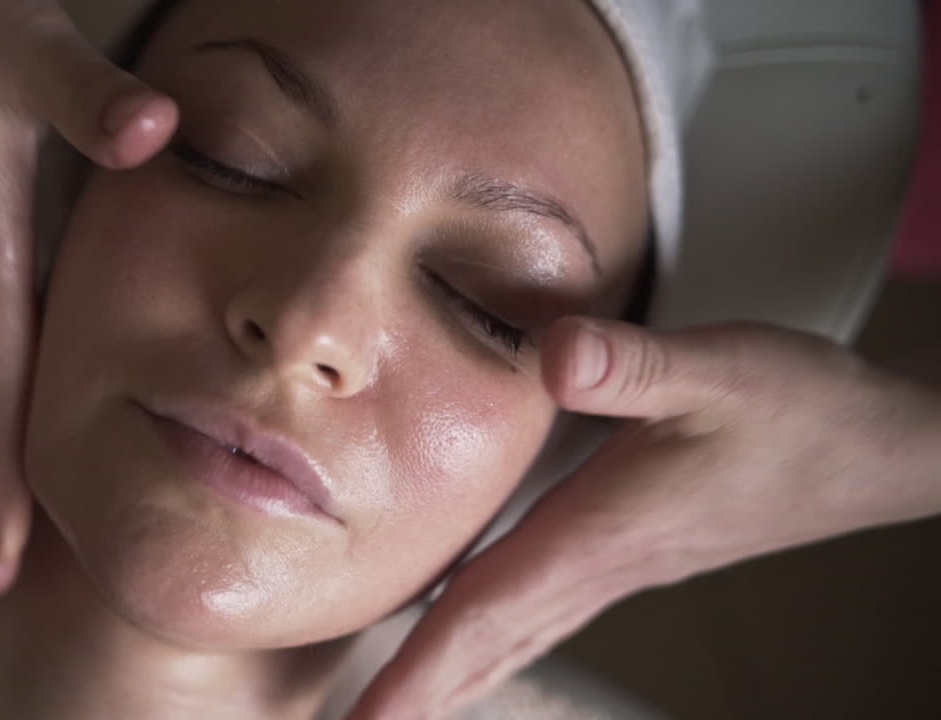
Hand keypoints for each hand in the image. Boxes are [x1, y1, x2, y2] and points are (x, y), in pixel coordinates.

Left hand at [350, 317, 940, 718]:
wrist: (876, 449)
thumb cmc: (802, 410)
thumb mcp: (722, 369)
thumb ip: (636, 365)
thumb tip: (556, 353)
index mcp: (604, 531)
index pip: (487, 611)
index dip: (420, 670)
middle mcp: (604, 563)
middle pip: (487, 641)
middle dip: (419, 693)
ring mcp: (621, 566)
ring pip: (514, 633)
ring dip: (452, 672)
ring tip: (397, 705)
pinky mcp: (636, 551)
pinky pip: (542, 609)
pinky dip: (494, 635)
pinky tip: (476, 634)